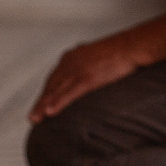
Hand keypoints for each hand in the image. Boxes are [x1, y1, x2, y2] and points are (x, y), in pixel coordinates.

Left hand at [28, 36, 144, 123]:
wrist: (133, 46)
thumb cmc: (121, 52)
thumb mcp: (98, 58)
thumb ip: (89, 68)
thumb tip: (89, 80)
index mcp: (72, 56)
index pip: (54, 78)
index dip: (47, 93)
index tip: (40, 105)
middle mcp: (70, 61)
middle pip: (51, 85)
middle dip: (40, 102)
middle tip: (32, 117)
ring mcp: (78, 69)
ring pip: (56, 90)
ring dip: (44, 106)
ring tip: (36, 119)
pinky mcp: (88, 77)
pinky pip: (70, 92)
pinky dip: (58, 102)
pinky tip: (50, 112)